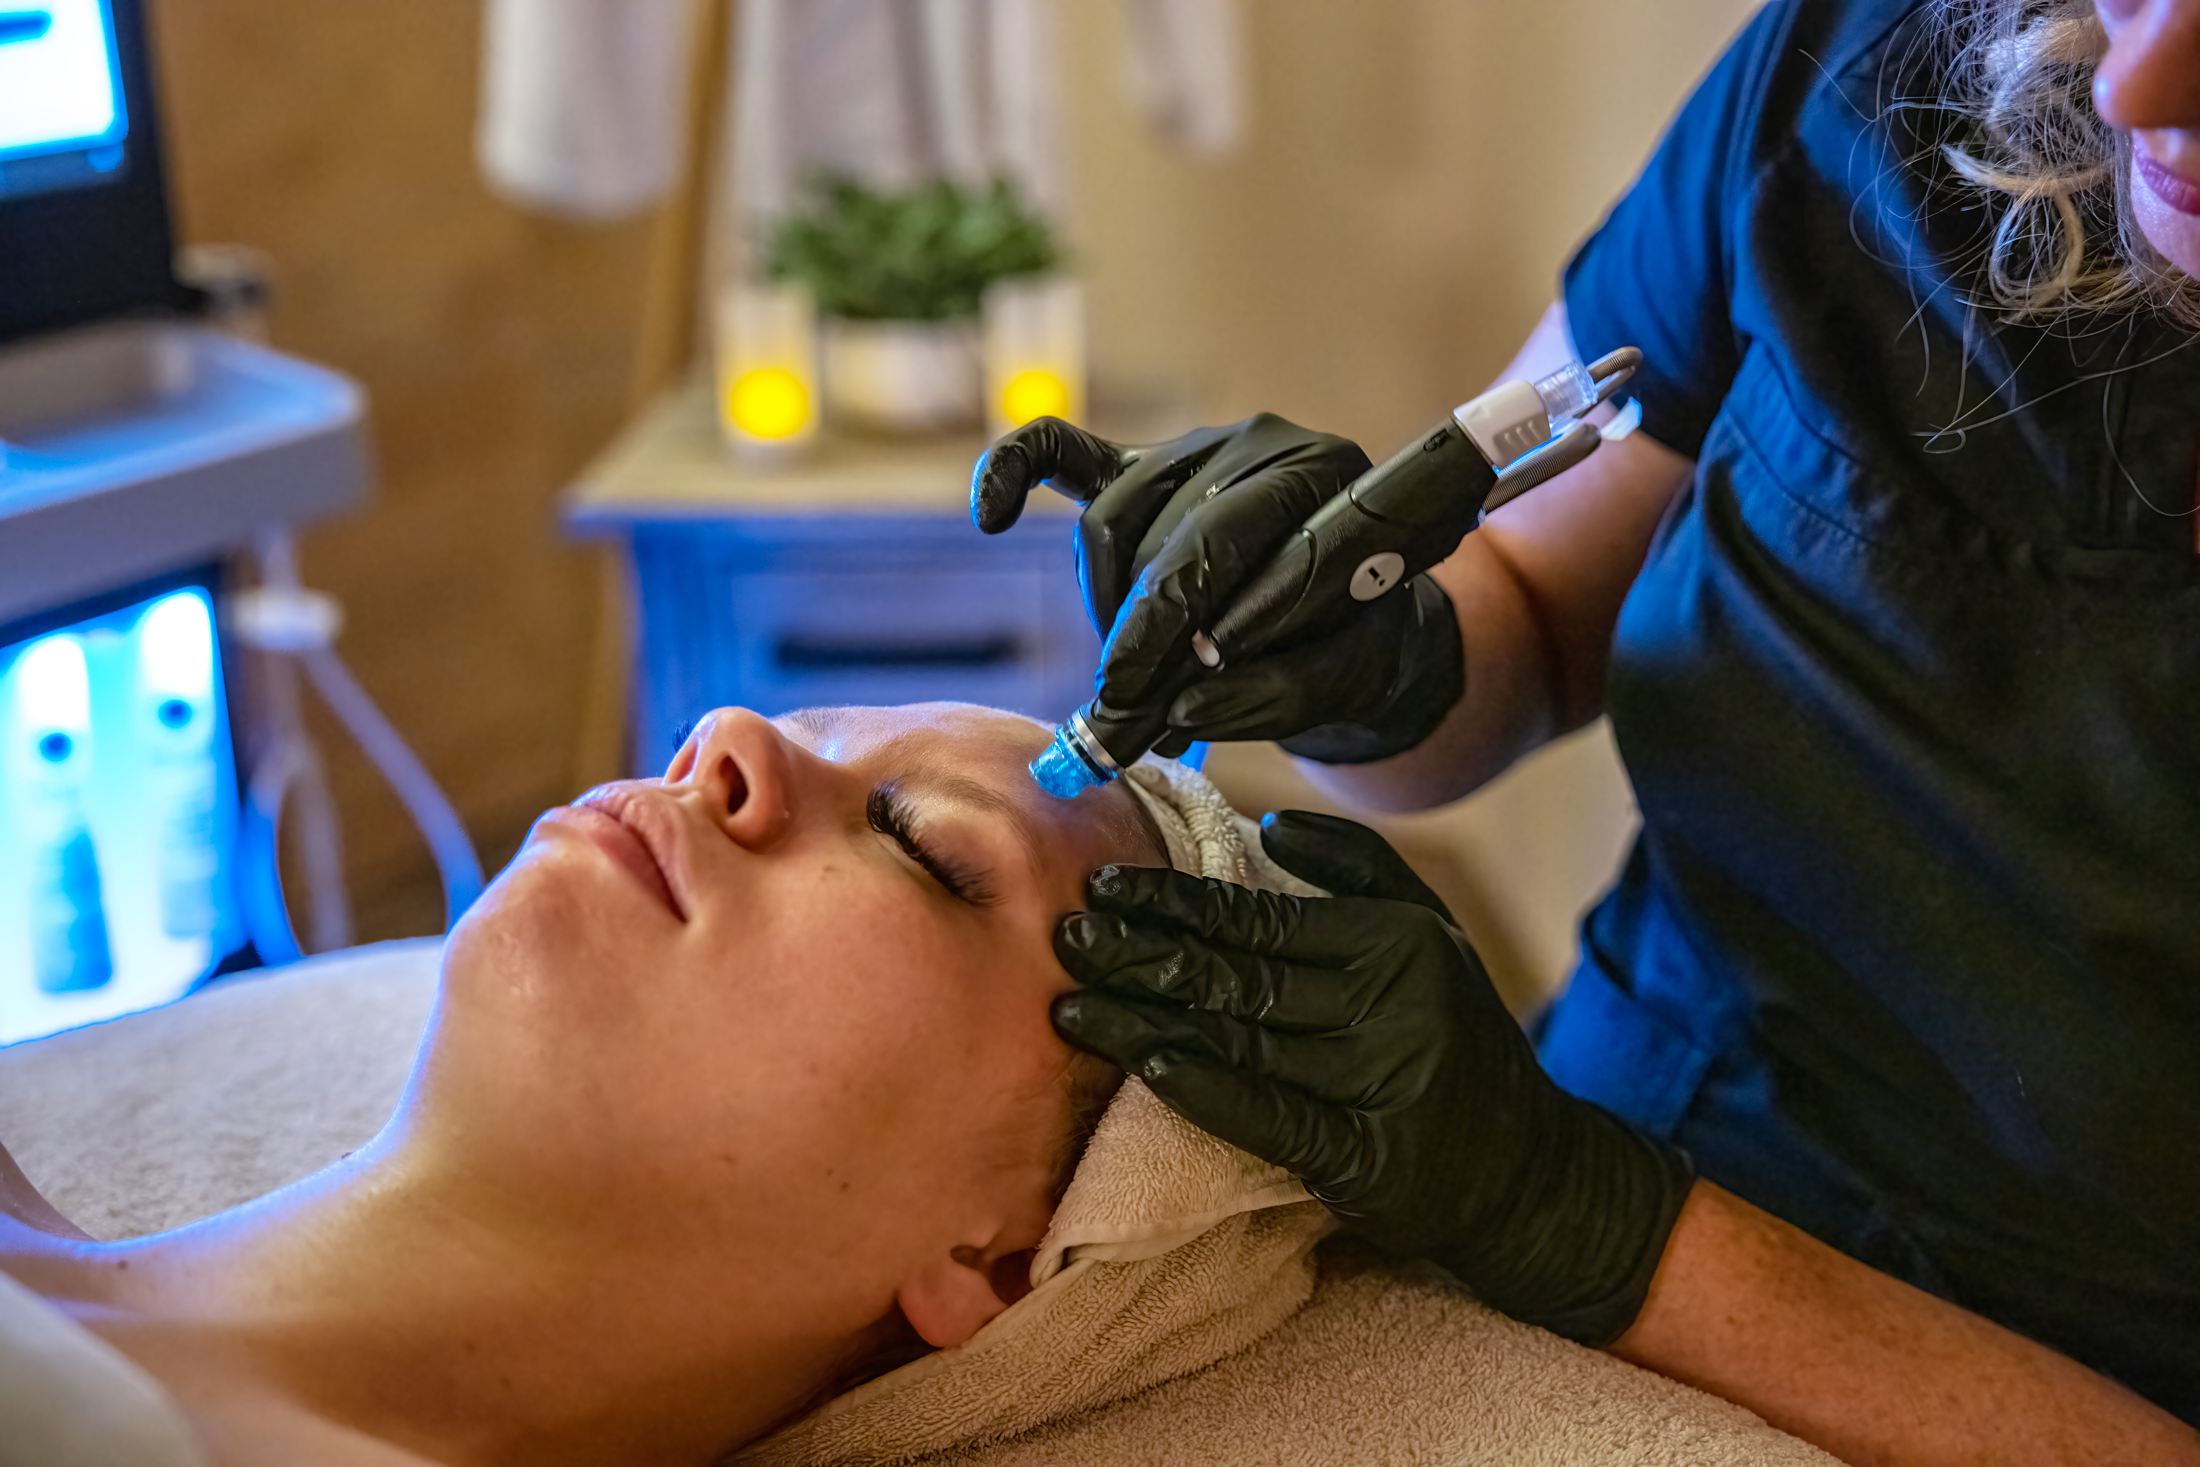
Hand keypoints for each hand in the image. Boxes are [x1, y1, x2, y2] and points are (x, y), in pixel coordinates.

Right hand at [971, 416, 1462, 762]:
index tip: (1156, 704)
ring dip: (1109, 608)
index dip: (1185, 628)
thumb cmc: (1360, 640)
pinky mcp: (1142, 465)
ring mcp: (1195, 447)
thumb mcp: (1354, 679)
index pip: (1231, 542)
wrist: (1362, 612)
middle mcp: (1261, 443)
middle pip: (1164, 533)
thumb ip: (1284, 693)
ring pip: (1112, 523)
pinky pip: (1060, 451)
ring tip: (1133, 676)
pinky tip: (989, 517)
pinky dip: (1014, 473)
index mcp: (1328, 477)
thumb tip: (1186, 711)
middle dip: (1139, 635)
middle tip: (1123, 715)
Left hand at [1049, 811, 1693, 1345]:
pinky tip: (1145, 1065)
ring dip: (1143, 1020)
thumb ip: (1356, 868)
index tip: (1106, 885)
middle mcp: (1387, 1006)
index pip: (1261, 917)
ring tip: (1069, 1000)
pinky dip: (1204, 1088)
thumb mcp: (1430, 932)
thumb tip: (1267, 822)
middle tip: (1066, 933)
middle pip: (1238, 975)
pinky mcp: (1362, 1157)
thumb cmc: (1455, 1034)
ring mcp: (1375, 1083)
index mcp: (1394, 942)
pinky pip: (1267, 1115)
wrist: (1525, 1167)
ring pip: (1237, 1040)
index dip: (1176, 902)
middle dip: (1141, 953)